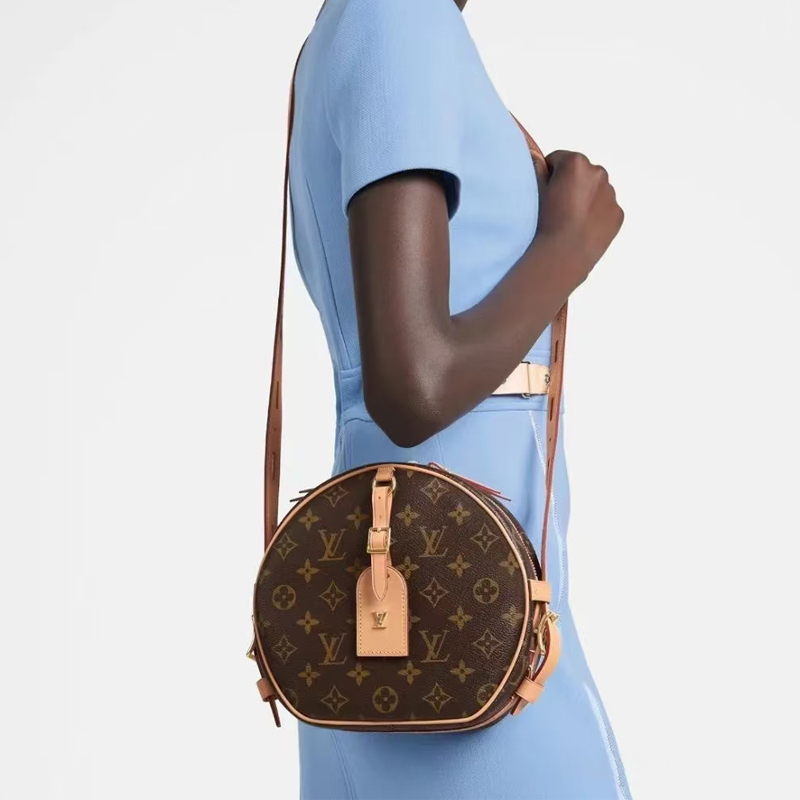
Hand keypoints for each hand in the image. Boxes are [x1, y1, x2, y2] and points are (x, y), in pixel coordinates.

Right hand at [535, 150, 623, 283]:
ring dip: (584, 198)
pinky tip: (582, 228)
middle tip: (558, 207)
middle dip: (571, 184)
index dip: (549, 176)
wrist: (564, 254)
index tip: (546, 193)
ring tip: (569, 220)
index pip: (558, 159)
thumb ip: (536, 167)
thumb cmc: (546, 222)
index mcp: (576, 162)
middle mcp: (598, 173)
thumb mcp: (535, 190)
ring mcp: (611, 194)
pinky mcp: (617, 213)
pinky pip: (605, 208)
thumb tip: (536, 156)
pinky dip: (596, 214)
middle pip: (580, 173)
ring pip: (594, 190)